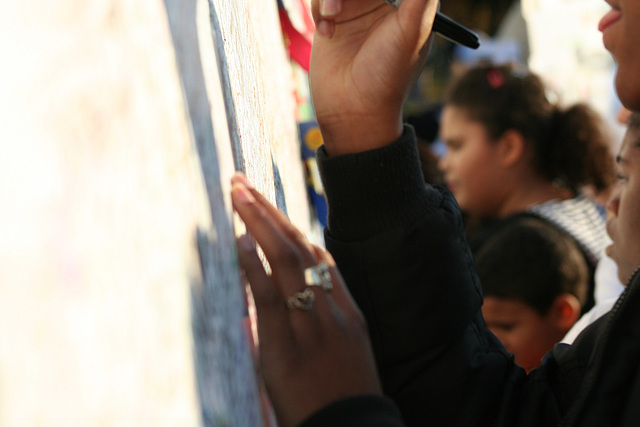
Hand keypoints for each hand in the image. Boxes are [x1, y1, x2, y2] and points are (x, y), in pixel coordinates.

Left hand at [231, 173, 381, 426]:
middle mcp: (333, 309)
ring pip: (287, 260)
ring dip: (259, 222)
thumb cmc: (343, 398)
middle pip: (301, 246)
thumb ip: (318, 324)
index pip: (319, 256)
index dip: (292, 226)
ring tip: (237, 194)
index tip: (269, 206)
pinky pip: (272, 296)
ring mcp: (313, 324)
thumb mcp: (343, 354)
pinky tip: (238, 241)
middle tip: (243, 182)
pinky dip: (254, 265)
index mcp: (348, 310)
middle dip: (269, 210)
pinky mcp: (289, 346)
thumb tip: (283, 306)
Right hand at [309, 0, 437, 154]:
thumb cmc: (388, 76)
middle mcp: (382, 2)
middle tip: (341, 2)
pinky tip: (326, 32)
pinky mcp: (331, 20)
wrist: (353, 111)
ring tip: (332, 17)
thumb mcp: (412, 30)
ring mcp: (355, 10)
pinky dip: (319, 8)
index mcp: (408, 2)